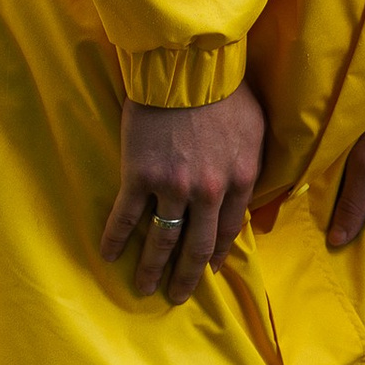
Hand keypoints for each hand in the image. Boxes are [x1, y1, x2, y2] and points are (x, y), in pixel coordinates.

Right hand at [102, 83, 267, 303]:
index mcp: (239, 181)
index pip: (228, 230)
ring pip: (162, 240)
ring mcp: (173, 187)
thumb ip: (251, 167)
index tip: (210, 269)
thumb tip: (248, 192)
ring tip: (143, 289)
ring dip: (151, 269)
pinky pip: (126, 217)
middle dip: (186, 277)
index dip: (216, 254)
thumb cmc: (226, 91)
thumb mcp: (256, 132)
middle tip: (177, 297)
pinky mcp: (139, 176)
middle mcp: (208, 193)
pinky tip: (108, 255)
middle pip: (196, 247)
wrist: (188, 67)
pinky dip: (116, 239)